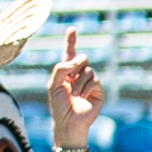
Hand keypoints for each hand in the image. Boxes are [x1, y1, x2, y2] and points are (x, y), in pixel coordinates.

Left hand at [46, 33, 102, 151]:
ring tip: (75, 95)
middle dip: (76, 65)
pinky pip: (94, 79)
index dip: (70, 41)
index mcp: (66, 72)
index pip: (69, 53)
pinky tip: (82, 97)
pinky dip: (86, 87)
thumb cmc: (59, 105)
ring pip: (88, 69)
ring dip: (79, 82)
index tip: (72, 29)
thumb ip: (61, 68)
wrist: (70, 122)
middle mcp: (78, 75)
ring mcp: (89, 82)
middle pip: (82, 58)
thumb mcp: (53, 84)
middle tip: (70, 78)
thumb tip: (77, 62)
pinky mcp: (98, 90)